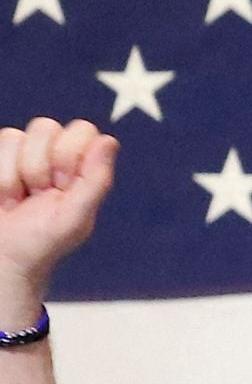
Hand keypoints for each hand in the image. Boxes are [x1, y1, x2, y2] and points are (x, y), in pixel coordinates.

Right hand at [0, 118, 115, 320]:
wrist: (3, 257)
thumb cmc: (41, 243)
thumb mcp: (75, 217)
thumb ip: (95, 180)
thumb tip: (109, 141)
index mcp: (83, 170)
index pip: (83, 130)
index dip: (70, 153)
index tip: (63, 185)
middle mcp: (55, 156)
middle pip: (46, 126)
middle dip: (40, 165)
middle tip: (41, 194)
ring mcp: (25, 155)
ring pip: (17, 136)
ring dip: (16, 174)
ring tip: (22, 199)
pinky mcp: (2, 158)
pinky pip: (0, 143)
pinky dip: (2, 177)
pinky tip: (7, 197)